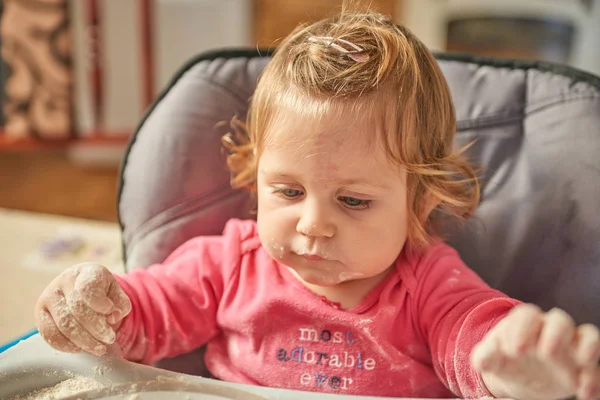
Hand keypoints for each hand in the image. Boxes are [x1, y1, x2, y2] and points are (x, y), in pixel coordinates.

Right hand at [35, 263, 131, 355]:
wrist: (82, 289)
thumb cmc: (103, 293)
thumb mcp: (117, 294)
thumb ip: (120, 304)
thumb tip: (113, 317)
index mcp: (86, 271)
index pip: (88, 287)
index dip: (100, 304)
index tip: (112, 316)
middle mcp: (64, 280)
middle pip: (77, 309)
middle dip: (96, 329)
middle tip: (109, 339)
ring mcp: (49, 296)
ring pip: (64, 324)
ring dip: (84, 341)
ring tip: (99, 348)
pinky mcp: (40, 313)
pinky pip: (50, 334)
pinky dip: (67, 345)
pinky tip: (81, 349)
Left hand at [471, 304, 599, 399]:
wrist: (516, 376)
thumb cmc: (503, 359)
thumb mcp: (490, 358)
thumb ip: (484, 356)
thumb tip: (482, 359)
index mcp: (525, 322)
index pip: (527, 315)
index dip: (523, 328)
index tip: (515, 350)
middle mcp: (550, 329)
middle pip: (560, 319)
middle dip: (555, 333)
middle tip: (545, 352)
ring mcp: (570, 346)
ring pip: (587, 335)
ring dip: (589, 346)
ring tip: (581, 361)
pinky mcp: (582, 367)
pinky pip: (596, 368)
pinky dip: (595, 378)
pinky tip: (583, 393)